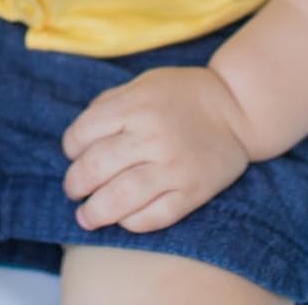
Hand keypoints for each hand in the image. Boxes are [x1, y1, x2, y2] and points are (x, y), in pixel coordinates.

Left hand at [62, 67, 250, 232]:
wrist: (236, 107)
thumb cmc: (181, 94)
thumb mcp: (143, 83)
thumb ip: (110, 104)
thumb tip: (79, 137)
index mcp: (136, 104)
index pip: (84, 132)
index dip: (71, 147)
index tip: (73, 154)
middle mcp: (152, 135)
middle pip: (96, 167)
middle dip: (75, 184)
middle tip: (73, 190)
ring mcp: (173, 166)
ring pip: (120, 198)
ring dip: (95, 212)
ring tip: (86, 217)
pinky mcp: (192, 192)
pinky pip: (154, 216)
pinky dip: (131, 223)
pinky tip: (122, 220)